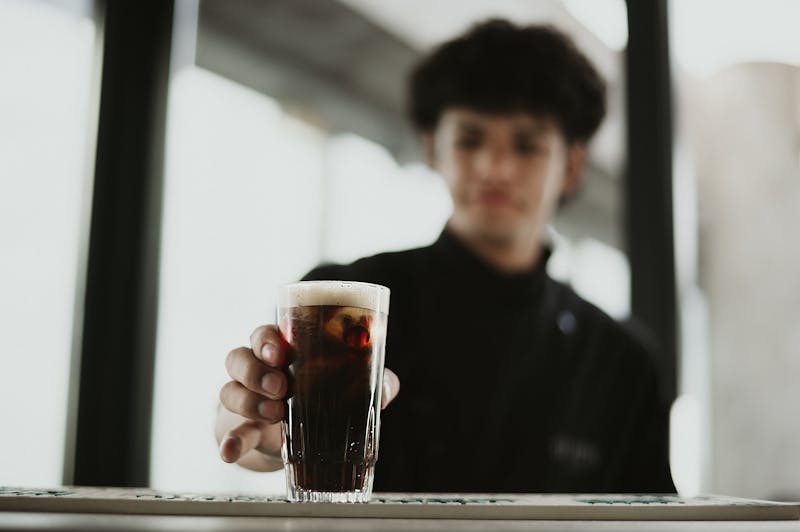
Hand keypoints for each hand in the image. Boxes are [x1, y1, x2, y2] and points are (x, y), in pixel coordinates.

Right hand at [216, 324, 400, 470]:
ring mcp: (245, 398)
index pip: (264, 334)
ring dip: (249, 401)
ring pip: (229, 390)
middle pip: (239, 357)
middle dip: (257, 371)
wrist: (299, 435)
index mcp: (281, 350)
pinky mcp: (241, 428)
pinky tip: (229, 451)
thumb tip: (387, 387)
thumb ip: (370, 381)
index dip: (267, 340)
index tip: (280, 353)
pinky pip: (228, 432)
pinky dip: (229, 441)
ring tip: (275, 415)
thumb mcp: (344, 385)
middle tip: (281, 387)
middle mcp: (256, 369)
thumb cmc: (321, 394)